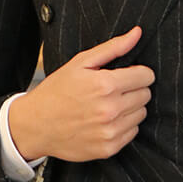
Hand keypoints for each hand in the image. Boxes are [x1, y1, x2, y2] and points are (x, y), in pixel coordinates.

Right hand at [8, 26, 153, 162]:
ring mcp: (110, 131)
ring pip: (141, 114)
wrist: (35, 125)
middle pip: (146, 95)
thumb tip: (137, 33)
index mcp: (106, 85)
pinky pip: (132, 132)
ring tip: (107, 105)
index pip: (146, 76)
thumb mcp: (80, 62)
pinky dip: (123, 126)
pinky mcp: (109, 148)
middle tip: (113, 90)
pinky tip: (105, 121)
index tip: (127, 75)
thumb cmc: (57, 91)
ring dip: (130, 108)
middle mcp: (111, 110)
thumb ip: (113, 48)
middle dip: (133, 89)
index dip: (138, 73)